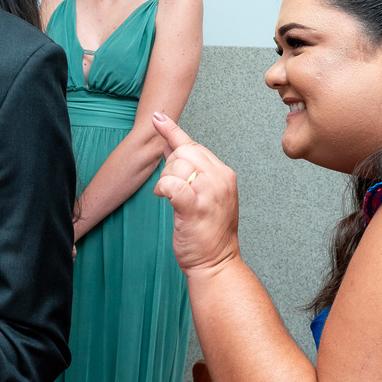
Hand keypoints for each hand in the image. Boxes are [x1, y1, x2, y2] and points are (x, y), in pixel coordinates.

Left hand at [152, 112, 241, 278]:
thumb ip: (188, 170)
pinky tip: (163, 197)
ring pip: (176, 165)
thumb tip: (170, 146)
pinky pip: (172, 184)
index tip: (157, 117)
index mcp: (223, 174)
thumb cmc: (207, 233)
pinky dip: (163, 188)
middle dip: (169, 168)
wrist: (216, 264)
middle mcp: (220, 178)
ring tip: (170, 199)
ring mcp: (210, 192)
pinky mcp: (196, 206)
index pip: (194, 146)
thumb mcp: (203, 195)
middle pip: (183, 152)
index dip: (173, 132)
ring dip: (165, 181)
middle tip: (171, 191)